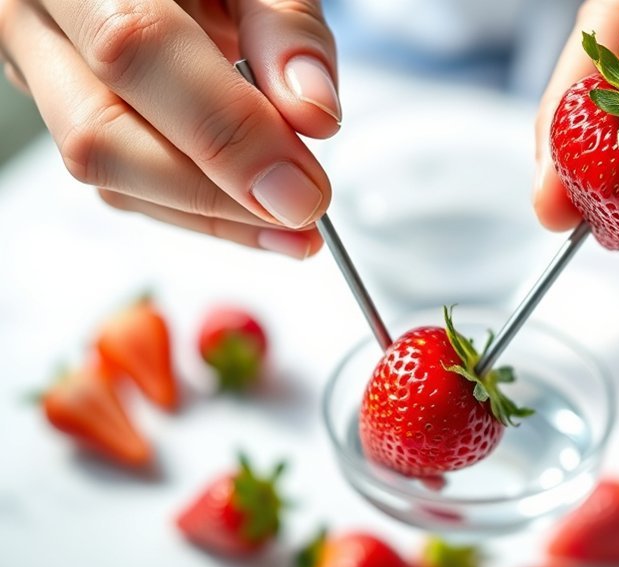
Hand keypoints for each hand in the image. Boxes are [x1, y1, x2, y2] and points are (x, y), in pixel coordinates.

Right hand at [0, 0, 340, 258]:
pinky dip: (201, 213)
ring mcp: (42, 75)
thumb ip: (286, 31)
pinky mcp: (68, 119)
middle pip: (100, 132)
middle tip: (303, 209)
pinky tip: (259, 217)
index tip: (299, 187)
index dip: (223, 129)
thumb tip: (313, 114)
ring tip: (294, 224)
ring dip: (212, 215)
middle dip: (213, 190)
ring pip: (107, 174)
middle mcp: (39, 22)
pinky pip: (125, 188)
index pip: (135, 49)